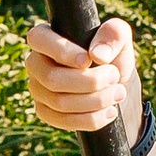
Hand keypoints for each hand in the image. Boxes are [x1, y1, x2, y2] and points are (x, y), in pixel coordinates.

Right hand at [24, 15, 142, 142]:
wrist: (115, 85)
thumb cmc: (112, 55)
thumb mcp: (119, 38)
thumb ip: (113, 34)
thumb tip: (97, 55)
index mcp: (46, 37)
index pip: (39, 39)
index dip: (62, 52)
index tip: (88, 61)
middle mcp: (36, 63)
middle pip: (52, 79)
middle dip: (90, 82)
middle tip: (115, 76)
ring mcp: (37, 89)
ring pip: (59, 103)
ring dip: (96, 100)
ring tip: (119, 93)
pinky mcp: (45, 112)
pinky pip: (63, 121)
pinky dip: (91, 119)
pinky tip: (109, 111)